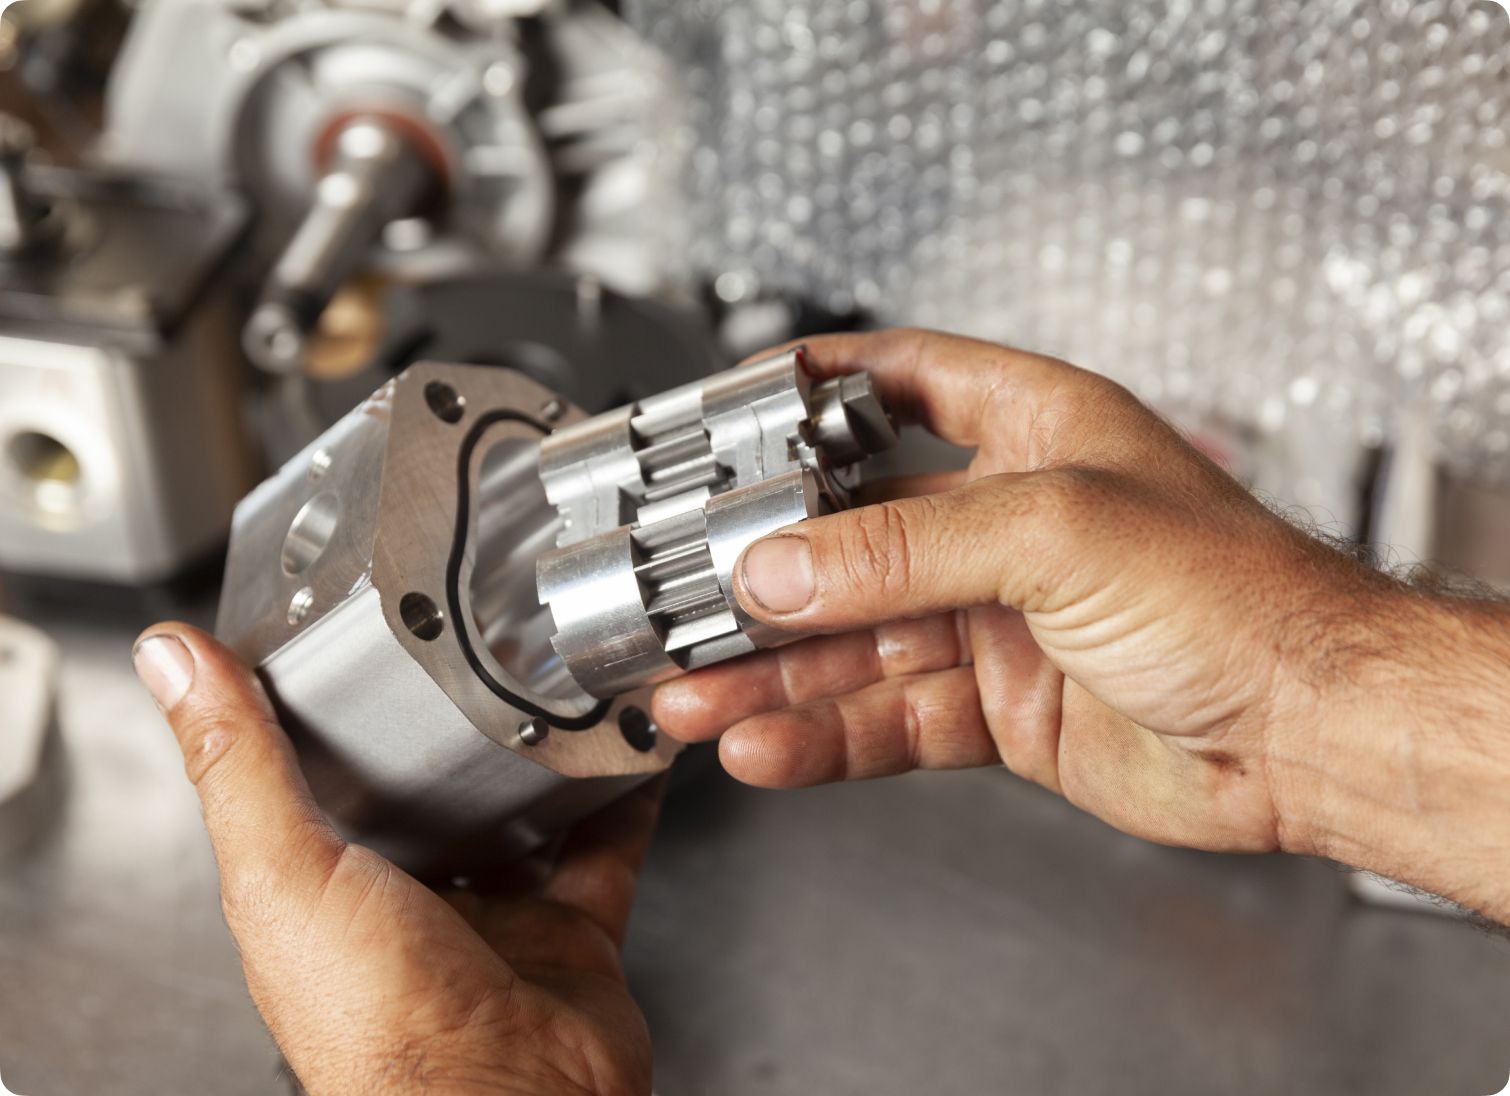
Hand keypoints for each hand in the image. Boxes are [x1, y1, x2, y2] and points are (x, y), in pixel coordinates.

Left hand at [133, 624, 658, 1095]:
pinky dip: (624, 797)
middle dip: (452, 729)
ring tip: (559, 683)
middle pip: (432, 793)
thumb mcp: (284, 872)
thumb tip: (172, 663)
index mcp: (323, 889)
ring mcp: (493, 918)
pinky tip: (633, 750)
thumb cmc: (380, 1030)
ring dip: (541, 756)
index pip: (321, 778)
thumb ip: (239, 764)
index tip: (353, 637)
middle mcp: (408, 904)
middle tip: (474, 648)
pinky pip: (607, 846)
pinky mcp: (570, 931)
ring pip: (523, 816)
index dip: (336, 710)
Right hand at [654, 329, 1509, 918]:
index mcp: (1027, 431)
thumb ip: (900, 549)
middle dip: (759, 576)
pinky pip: (886, 716)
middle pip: (846, 536)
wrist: (1312, 734)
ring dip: (771, 673)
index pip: (892, 383)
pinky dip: (823, 734)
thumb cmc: (1244, 598)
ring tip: (693, 695)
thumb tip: (779, 567)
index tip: (722, 415)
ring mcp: (994, 617)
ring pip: (853, 642)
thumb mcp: (1054, 531)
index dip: (803, 392)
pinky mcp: (995, 705)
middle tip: (680, 603)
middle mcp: (1002, 520)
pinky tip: (767, 744)